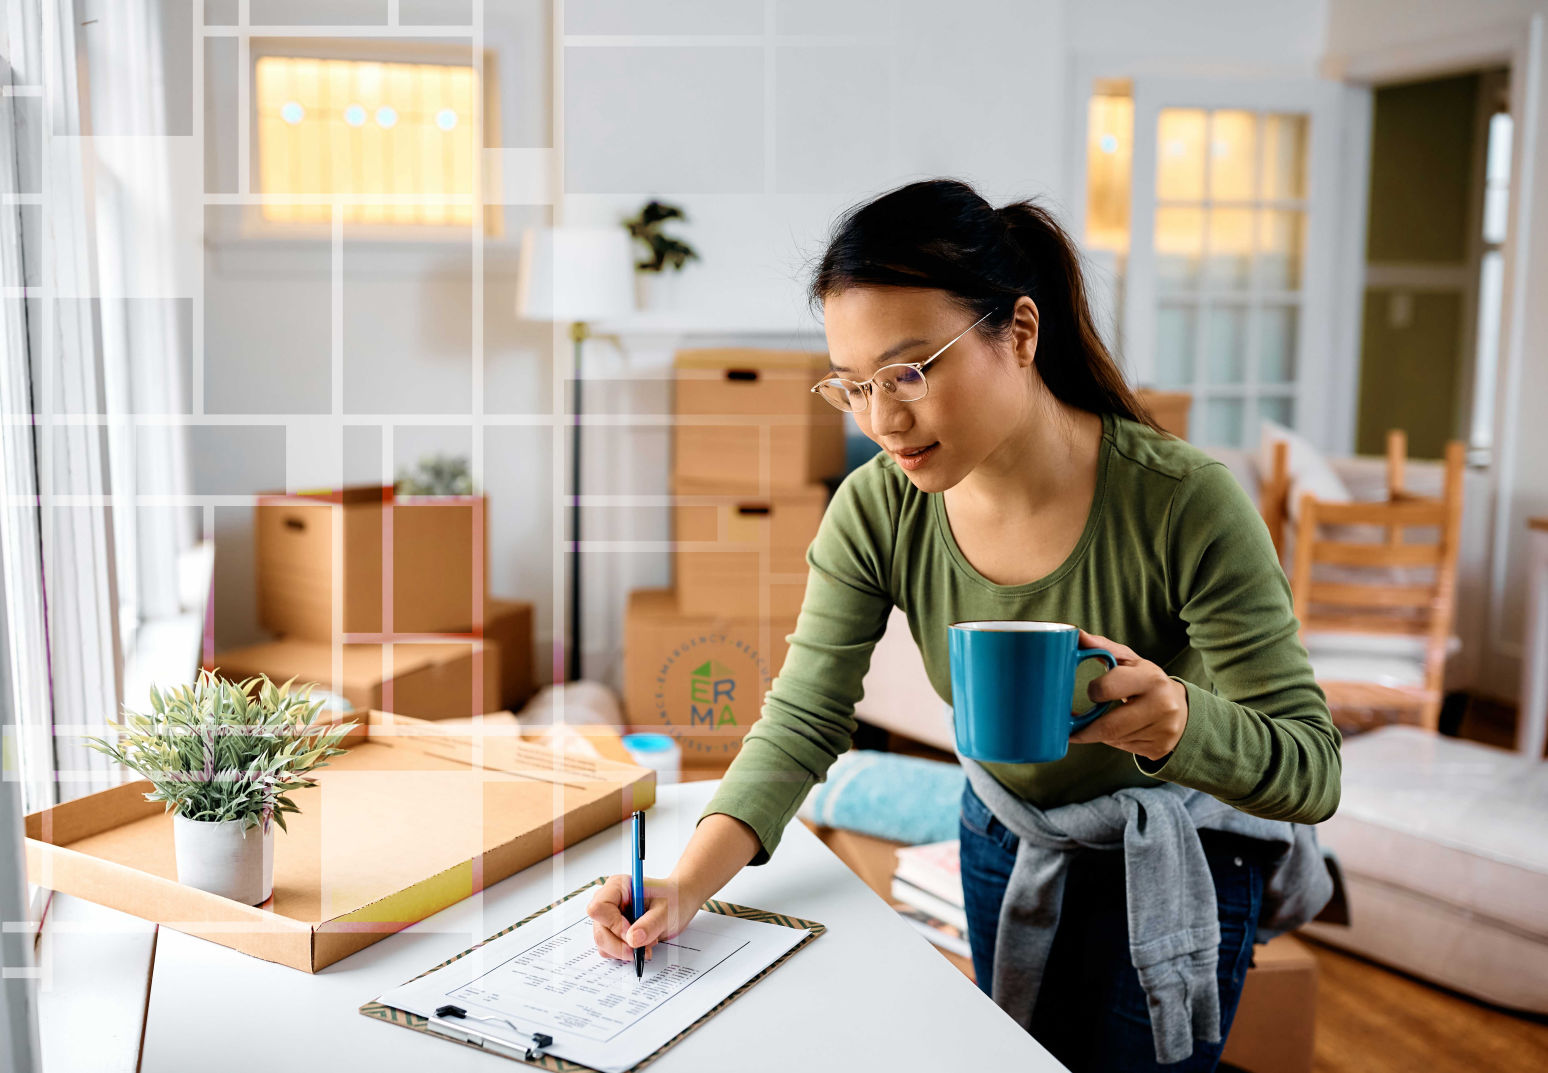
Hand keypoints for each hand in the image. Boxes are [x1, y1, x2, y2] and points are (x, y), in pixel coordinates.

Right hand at [586, 873, 699, 962]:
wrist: (680, 901)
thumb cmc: (674, 899)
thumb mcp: (666, 911)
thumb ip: (650, 924)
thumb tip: (632, 939)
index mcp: (618, 887)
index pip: (599, 908)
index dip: (613, 925)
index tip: (632, 933)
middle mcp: (610, 901)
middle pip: (599, 930)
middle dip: (619, 945)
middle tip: (641, 949)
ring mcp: (610, 917)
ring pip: (603, 942)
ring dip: (624, 950)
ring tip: (647, 944)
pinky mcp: (614, 930)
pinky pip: (610, 948)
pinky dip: (626, 952)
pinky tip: (643, 945)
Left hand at [1066, 629, 1188, 761]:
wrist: (1181, 707)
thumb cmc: (1145, 680)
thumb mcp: (1129, 660)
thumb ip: (1101, 647)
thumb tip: (1075, 634)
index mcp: (1151, 678)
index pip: (1108, 688)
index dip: (1093, 692)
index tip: (1090, 693)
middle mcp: (1162, 705)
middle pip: (1108, 726)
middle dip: (1086, 729)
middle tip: (1072, 727)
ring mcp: (1163, 730)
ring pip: (1114, 739)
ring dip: (1100, 735)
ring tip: (1101, 724)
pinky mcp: (1160, 748)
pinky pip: (1124, 748)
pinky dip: (1114, 741)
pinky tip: (1120, 731)